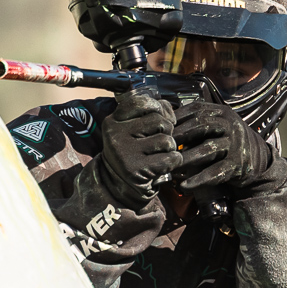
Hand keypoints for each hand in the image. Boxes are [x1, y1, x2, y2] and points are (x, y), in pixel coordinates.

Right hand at [96, 89, 180, 206]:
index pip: (142, 102)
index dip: (156, 108)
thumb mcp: (132, 128)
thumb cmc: (132, 151)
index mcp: (113, 121)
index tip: (155, 119)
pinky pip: (171, 158)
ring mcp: (125, 153)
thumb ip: (150, 111)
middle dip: (166, 131)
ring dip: (170, 148)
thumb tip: (169, 109)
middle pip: (159, 121)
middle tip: (156, 143)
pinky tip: (162, 165)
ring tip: (157, 155)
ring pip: (167, 140)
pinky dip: (173, 161)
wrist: (118, 184)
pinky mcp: (137, 171)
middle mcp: (115, 135)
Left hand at [171, 100, 271, 193]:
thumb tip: (164, 121)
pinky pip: (215, 172)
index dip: (178, 117)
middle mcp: (230, 126)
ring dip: (186, 158)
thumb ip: (196, 122)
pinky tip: (185, 185)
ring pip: (207, 149)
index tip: (162, 127)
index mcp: (222, 113)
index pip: (197, 110)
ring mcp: (235, 145)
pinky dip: (199, 179)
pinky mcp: (237, 165)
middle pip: (202, 126)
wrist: (256, 159)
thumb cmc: (227, 142)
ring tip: (170, 167)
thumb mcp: (217, 125)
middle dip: (180, 135)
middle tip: (163, 146)